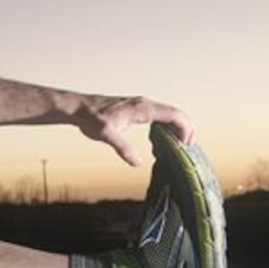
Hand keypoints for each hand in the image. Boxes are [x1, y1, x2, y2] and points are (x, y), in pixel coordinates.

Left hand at [76, 96, 194, 165]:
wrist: (79, 108)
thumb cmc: (91, 118)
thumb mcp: (106, 134)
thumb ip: (122, 147)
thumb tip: (137, 162)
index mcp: (142, 108)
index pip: (174, 115)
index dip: (186, 128)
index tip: (187, 145)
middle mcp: (145, 104)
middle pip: (176, 113)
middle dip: (187, 129)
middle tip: (189, 148)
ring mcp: (141, 106)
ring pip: (169, 114)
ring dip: (178, 128)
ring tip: (181, 145)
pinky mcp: (136, 110)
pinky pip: (159, 116)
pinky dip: (168, 127)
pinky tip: (163, 140)